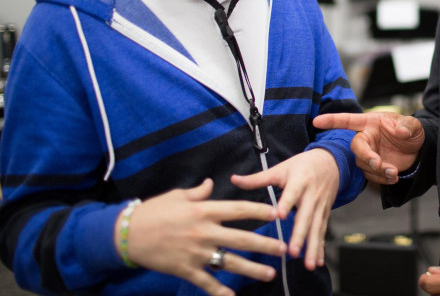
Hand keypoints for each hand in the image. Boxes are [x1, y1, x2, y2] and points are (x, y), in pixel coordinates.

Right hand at [116, 178, 286, 295]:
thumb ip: (198, 192)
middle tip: (284, 248)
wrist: (127, 234)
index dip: (259, 212)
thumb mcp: (177, 196)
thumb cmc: (153, 211)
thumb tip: (210, 183)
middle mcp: (204, 232)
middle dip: (265, 244)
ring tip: (270, 274)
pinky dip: (221, 292)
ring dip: (252, 269)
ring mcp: (196, 253)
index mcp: (203, 211)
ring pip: (230, 262)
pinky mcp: (186, 270)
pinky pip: (207, 283)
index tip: (277, 215)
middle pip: (241, 239)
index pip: (238, 210)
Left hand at [230, 149, 338, 270]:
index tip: (280, 216)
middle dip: (300, 235)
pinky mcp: (325, 213)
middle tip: (293, 252)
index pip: (292, 193)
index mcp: (299, 181)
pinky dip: (321, 247)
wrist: (331, 162)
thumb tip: (234, 179)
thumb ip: (258, 178)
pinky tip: (318, 262)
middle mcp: (311, 195)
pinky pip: (322, 231)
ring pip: (316, 228)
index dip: (287, 204)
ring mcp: (320, 206)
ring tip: (309, 265)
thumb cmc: (302, 165)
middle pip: (305, 216)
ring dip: (313, 247)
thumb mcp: (281, 168)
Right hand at [312, 111, 423, 183]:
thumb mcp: (414, 125)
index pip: (349, 120)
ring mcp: (369, 153)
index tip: (317, 121)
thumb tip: (400, 131)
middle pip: (356, 147)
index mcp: (371, 123)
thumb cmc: (411, 131)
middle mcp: (366, 138)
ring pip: (363, 164)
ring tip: (394, 172)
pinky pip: (371, 176)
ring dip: (377, 170)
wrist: (418, 150)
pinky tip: (394, 177)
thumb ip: (407, 126)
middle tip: (378, 163)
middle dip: (366, 156)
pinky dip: (382, 179)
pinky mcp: (373, 168)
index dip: (332, 120)